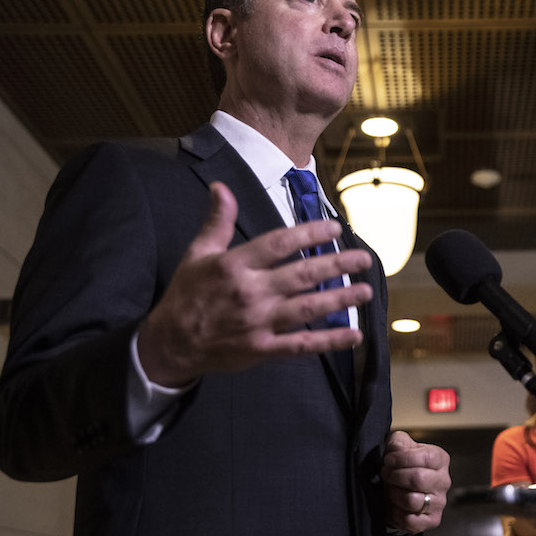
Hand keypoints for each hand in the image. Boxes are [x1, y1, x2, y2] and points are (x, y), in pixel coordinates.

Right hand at [137, 182, 373, 386]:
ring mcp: (258, 322)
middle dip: (337, 264)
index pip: (280, 243)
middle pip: (302, 275)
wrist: (169, 343)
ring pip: (308, 308)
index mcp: (235, 265)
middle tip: (364, 259)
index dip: (310, 233)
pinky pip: (302, 345)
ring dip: (340, 300)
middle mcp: (251, 292)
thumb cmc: (187, 295)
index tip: (334, 227)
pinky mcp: (262, 349)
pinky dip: (329, 341)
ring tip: (366, 290)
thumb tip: (220, 187)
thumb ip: (217, 220)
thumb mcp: (197, 253)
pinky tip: (354, 335)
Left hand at [381, 431, 451, 532]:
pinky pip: (410, 520)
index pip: (426, 458)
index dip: (402, 459)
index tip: (388, 460)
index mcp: (440, 459)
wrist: (401, 488)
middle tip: (385, 474)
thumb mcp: (399, 446)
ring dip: (393, 494)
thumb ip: (398, 442)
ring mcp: (440, 502)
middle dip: (395, 476)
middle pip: (418, 479)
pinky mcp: (432, 520)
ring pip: (411, 500)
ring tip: (390, 488)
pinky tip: (394, 505)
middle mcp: (444, 481)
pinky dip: (396, 514)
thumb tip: (396, 449)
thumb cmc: (402, 464)